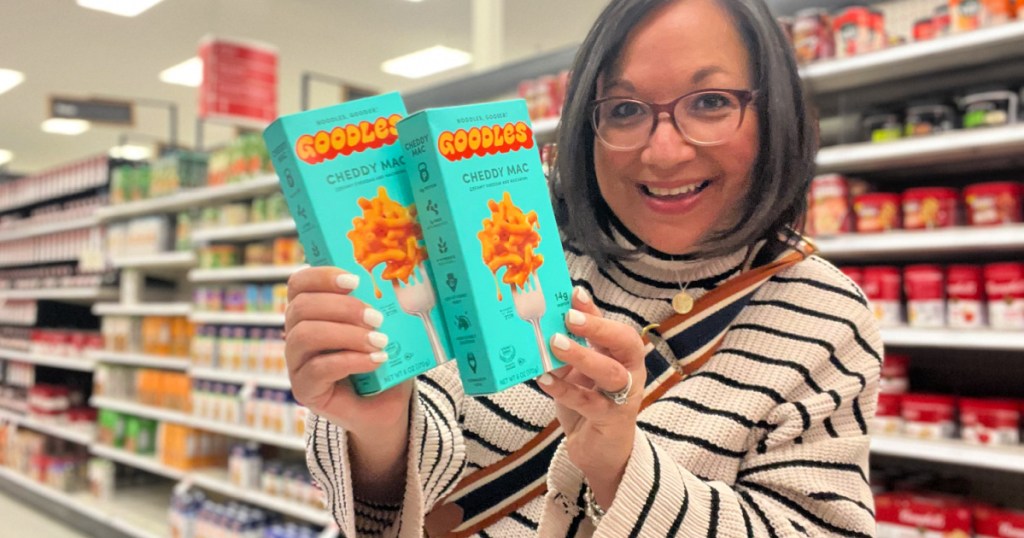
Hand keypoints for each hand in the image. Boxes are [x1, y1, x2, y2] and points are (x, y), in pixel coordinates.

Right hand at [285, 267, 412, 437]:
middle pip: (301, 307)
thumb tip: (397, 284)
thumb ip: (381, 307)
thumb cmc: (382, 361)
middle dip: (342, 307)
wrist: (384, 407)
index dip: (321, 276)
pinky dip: (351, 360)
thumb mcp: (383, 329)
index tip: (355, 280)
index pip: (299, 283)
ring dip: (347, 334)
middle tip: (377, 317)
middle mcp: (296, 334)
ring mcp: (297, 363)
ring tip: (380, 341)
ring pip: (306, 335)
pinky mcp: (304, 389)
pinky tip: (376, 361)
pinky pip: (319, 368)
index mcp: (311, 312)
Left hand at [537, 287, 647, 506]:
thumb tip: (542, 327)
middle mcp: (629, 372)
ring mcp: (622, 397)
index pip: (612, 325)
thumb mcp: (577, 373)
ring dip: (583, 356)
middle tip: (569, 318)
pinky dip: (565, 390)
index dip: (594, 309)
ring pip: (611, 373)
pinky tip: (545, 379)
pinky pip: (589, 403)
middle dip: (597, 327)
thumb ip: (567, 352)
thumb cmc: (589, 404)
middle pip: (624, 343)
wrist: (600, 451)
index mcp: (621, 356)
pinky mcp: (610, 420)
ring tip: (555, 344)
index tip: (574, 292)